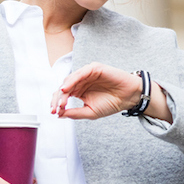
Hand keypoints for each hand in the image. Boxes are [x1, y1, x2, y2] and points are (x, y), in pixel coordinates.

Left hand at [52, 63, 171, 122]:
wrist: (129, 98)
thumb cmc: (112, 103)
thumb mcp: (90, 112)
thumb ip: (75, 113)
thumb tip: (59, 114)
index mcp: (78, 91)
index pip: (63, 95)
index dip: (57, 103)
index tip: (54, 112)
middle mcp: (80, 82)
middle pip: (63, 87)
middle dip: (58, 98)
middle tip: (56, 108)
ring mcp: (86, 74)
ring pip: (69, 80)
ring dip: (63, 91)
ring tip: (61, 101)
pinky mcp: (94, 68)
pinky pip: (80, 73)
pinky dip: (72, 80)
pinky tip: (67, 89)